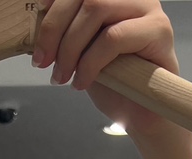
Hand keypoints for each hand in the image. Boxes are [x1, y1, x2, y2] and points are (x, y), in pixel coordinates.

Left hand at [33, 0, 178, 136]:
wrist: (140, 114)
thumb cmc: (113, 82)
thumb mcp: (81, 51)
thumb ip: (65, 30)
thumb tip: (33, 23)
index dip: (52, 4)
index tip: (35, 33)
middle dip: (54, 29)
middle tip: (42, 62)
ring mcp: (147, 8)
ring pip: (96, 8)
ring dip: (70, 47)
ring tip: (62, 76)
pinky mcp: (158, 30)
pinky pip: (113, 38)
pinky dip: (90, 62)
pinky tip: (81, 81)